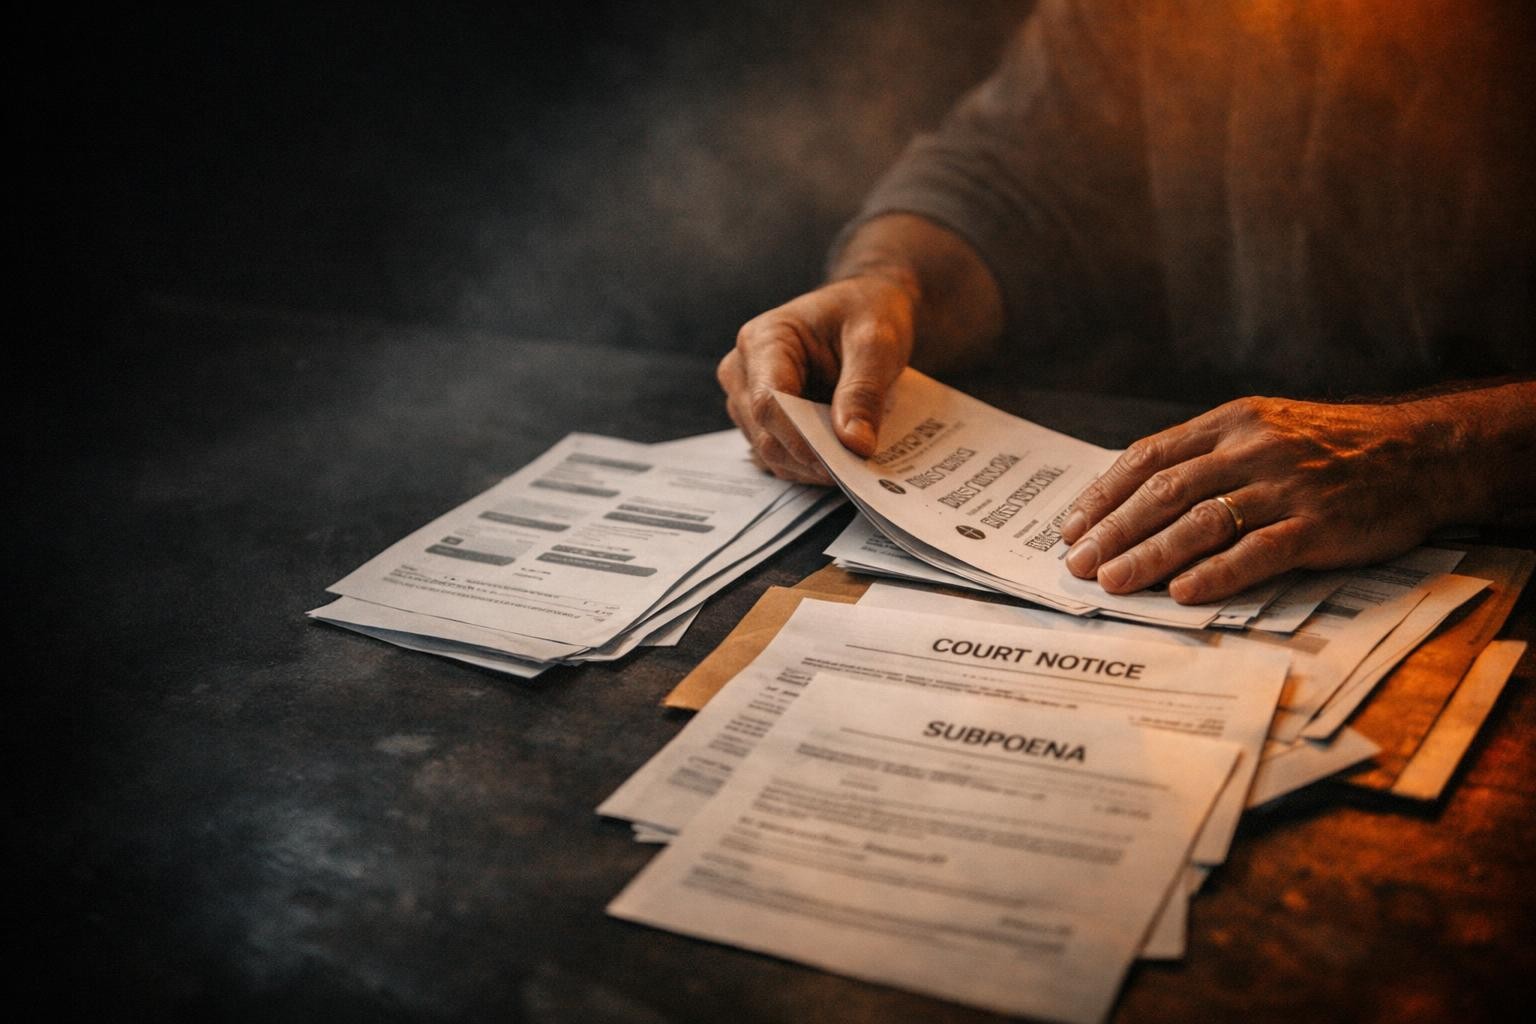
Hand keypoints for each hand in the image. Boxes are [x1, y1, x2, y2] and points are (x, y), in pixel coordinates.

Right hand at [717, 273, 915, 482]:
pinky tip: (842, 461)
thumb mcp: (877, 342)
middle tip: (859, 470)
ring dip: (812, 467)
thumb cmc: (865, 312)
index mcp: (763, 340)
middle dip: (810, 458)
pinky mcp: (762, 421)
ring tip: (856, 463)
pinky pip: (781, 457)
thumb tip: (855, 444)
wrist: (862, 309)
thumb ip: (863, 391)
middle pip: (765, 433)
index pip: (768, 401)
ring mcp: (748, 399)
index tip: (839, 462)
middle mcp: (744, 371)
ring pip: (770, 452)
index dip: (800, 439)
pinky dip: (811, 467)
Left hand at [1058, 396, 1471, 603]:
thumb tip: (1136, 500)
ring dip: (1149, 555)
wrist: (1421, 453)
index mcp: (1230, 424)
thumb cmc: (1331, 449)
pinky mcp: (1319, 526)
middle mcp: (1252, 449)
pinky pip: (1257, 551)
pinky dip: (1216, 573)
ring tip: (1113, 582)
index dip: (1104, 495)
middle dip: (1113, 531)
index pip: (1149, 458)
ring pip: (1201, 522)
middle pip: (1164, 492)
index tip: (1071, 528)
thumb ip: (1207, 457)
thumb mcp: (1264, 430)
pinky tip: (1182, 592)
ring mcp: (1286, 487)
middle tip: (1077, 564)